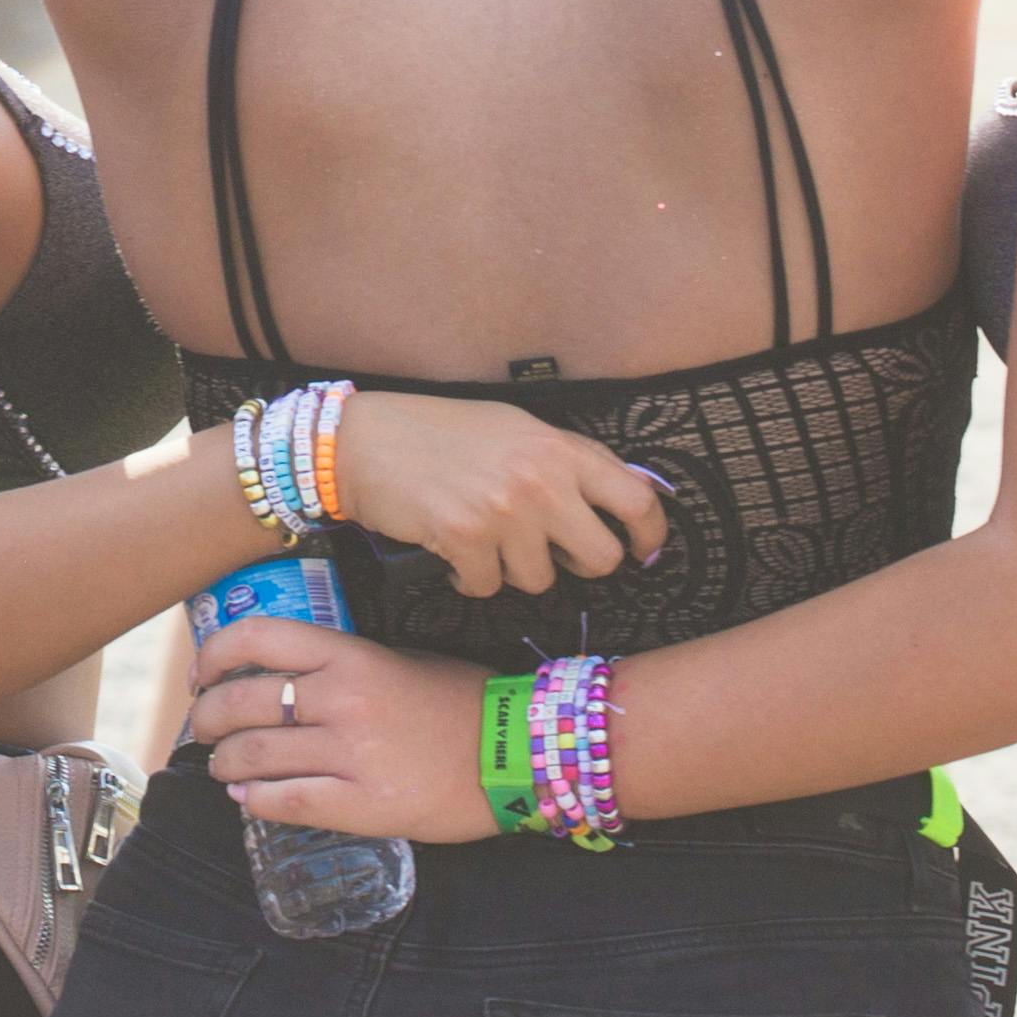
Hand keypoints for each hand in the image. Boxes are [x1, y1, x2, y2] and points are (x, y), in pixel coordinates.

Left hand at [181, 620, 502, 842]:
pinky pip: (286, 803)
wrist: (519, 753)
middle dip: (208, 719)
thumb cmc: (463, 703)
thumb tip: (281, 682)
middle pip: (242, 703)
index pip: (258, 639)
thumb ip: (343, 668)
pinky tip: (249, 799)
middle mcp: (344, 701)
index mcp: (353, 657)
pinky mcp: (363, 806)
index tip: (203, 674)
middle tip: (206, 729)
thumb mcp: (402, 663)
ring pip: (254, 757)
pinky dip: (254, 802)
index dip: (214, 655)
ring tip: (225, 768)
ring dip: (224, 764)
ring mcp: (351, 756)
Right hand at [324, 390, 669, 596]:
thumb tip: (618, 499)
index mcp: (561, 448)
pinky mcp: (465, 539)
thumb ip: (566, 462)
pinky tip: (453, 550)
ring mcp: (504, 511)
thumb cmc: (441, 432)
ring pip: (539, 579)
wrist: (366, 440)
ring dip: (511, 568)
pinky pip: (488, 587)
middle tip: (549, 551)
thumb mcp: (517, 429)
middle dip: (577, 564)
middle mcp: (541, 479)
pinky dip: (470, 578)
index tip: (645, 551)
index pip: (637, 498)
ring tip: (485, 537)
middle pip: (600, 557)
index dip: (650, 534)